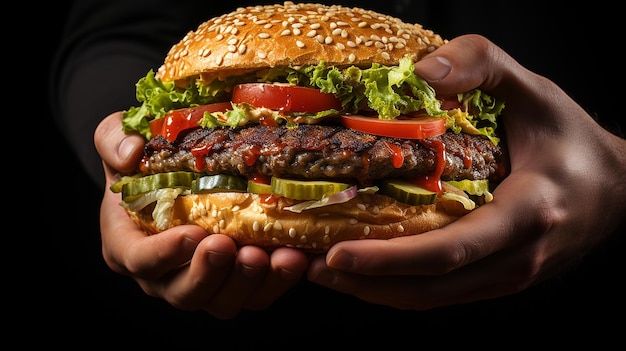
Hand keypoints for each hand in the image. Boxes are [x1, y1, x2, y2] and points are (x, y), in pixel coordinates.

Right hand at [94, 112, 309, 318]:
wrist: (176, 172)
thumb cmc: (144, 160)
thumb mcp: (117, 138)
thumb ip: (113, 140)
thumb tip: (130, 152)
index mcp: (128, 245)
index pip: (140, 260)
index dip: (164, 254)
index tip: (192, 234)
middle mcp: (163, 275)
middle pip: (184, 292)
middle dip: (210, 274)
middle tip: (231, 246)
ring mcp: (201, 282)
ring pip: (223, 301)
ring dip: (250, 282)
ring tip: (277, 254)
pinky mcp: (235, 282)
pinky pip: (256, 293)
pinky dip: (278, 280)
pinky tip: (298, 256)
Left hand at [307, 34, 625, 308]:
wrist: (616, 190)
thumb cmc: (570, 139)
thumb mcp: (535, 90)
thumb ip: (482, 65)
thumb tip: (420, 70)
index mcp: (526, 214)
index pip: (450, 249)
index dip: (390, 258)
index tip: (337, 252)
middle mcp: (516, 258)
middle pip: (429, 287)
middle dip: (365, 282)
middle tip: (310, 265)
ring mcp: (507, 278)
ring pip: (431, 298)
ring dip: (374, 290)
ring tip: (325, 271)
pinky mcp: (497, 280)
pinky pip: (441, 293)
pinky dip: (398, 286)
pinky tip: (366, 270)